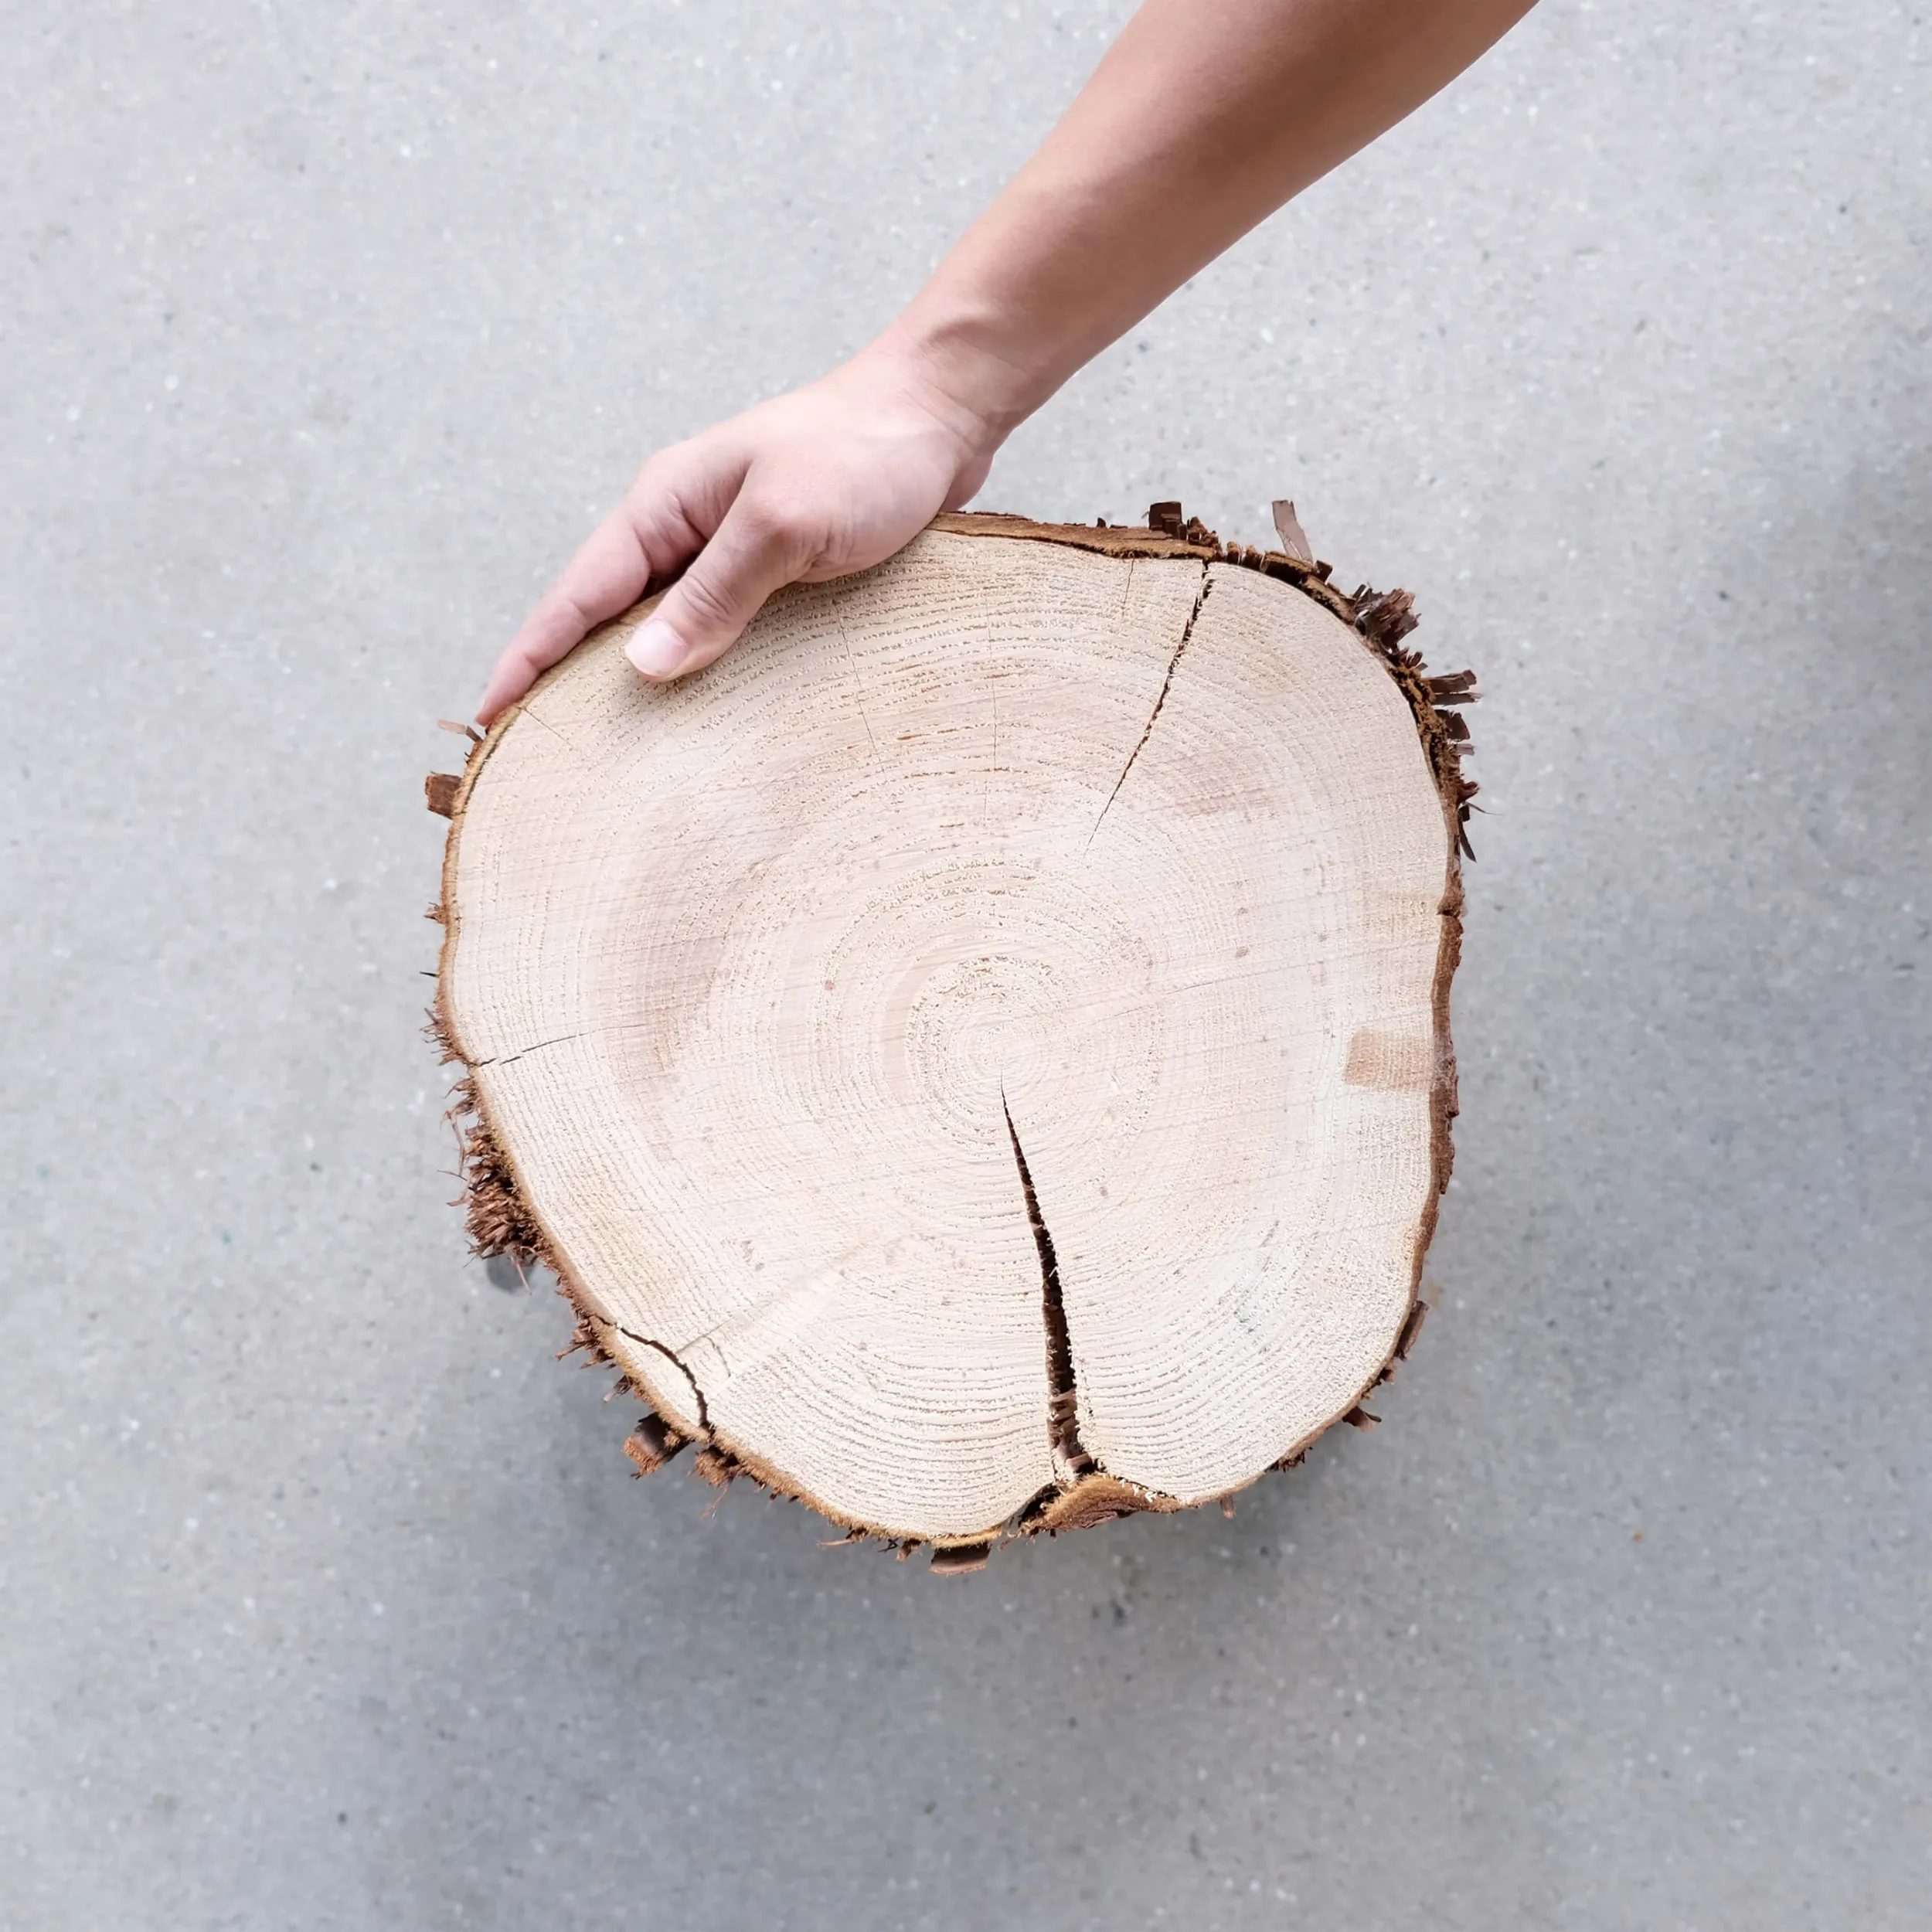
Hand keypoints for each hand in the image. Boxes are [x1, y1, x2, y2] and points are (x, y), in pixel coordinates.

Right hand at [476, 347, 1002, 722]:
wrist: (941, 415)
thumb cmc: (863, 453)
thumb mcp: (783, 524)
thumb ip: (715, 592)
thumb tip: (643, 666)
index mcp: (664, 505)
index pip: (576, 596)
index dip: (530, 659)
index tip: (490, 719)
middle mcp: (685, 529)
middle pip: (607, 618)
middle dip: (569, 681)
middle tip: (537, 758)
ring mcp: (729, 551)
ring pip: (665, 630)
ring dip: (637, 685)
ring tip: (609, 756)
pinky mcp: (776, 572)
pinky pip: (719, 632)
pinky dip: (700, 674)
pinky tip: (701, 720)